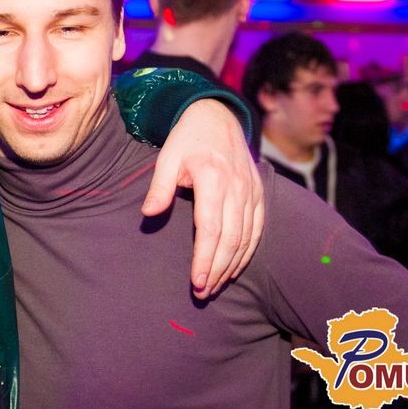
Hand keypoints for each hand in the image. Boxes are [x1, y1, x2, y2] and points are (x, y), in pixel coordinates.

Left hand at [141, 99, 263, 298]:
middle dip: (218, 270)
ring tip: (216, 286)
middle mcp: (237, 187)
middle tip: (204, 292)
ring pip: (246, 238)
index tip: (196, 281)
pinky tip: (236, 268)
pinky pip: (257, 229)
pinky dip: (248, 251)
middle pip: (231, 239)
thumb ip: (159, 187)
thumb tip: (148, 215)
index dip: (205, 259)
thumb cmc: (186, 139)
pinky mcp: (259, 193)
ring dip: (232, 266)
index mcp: (213, 178)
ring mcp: (251, 191)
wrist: (216, 115)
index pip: (211, 229)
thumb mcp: (166, 157)